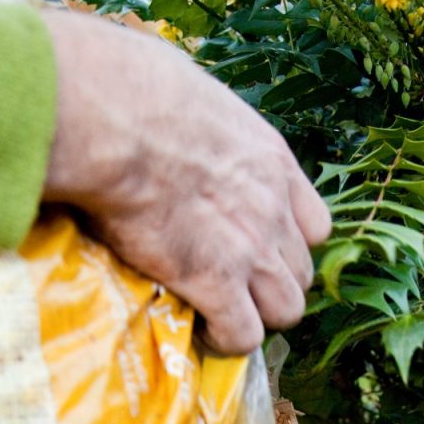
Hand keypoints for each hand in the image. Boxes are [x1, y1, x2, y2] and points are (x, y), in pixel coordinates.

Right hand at [40, 11, 330, 354]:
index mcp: (269, 159)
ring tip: (218, 312)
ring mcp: (250, 249)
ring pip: (285, 309)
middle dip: (271, 284)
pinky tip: (200, 329)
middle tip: (232, 286)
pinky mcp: (215, 283)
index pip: (313, 222)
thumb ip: (195, 118)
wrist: (110, 118)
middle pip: (302, 271)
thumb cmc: (129, 85)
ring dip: (255, 315)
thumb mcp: (185, 87)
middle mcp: (272, 208)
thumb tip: (165, 107)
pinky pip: (242, 334)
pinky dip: (224, 338)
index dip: (287, 242)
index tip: (256, 247)